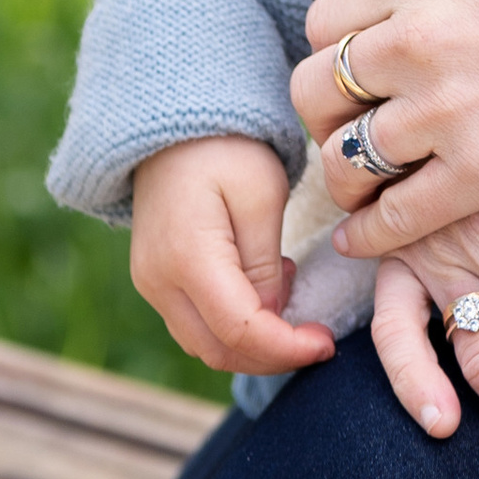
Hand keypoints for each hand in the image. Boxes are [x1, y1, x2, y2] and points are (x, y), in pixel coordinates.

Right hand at [130, 135, 333, 378]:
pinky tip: (263, 284)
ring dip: (253, 340)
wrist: (175, 123)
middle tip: (318, 336)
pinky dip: (233, 324)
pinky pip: (195, 323)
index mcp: (188, 258)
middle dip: (272, 354)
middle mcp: (159, 282)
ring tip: (290, 288)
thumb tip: (273, 317)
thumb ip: (266, 264)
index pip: (239, 331)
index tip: (326, 344)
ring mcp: (151, 284)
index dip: (286, 348)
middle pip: (218, 350)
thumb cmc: (226, 148)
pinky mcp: (155, 279)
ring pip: (204, 344)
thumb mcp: (262, 195)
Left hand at [287, 0, 478, 256]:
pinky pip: (393, 217)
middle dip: (321, 110)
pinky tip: (368, 237)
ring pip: (343, 157)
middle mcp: (421, 38)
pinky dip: (369, 234)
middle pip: (315, 88)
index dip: (334, 45)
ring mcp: (447, 110)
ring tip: (363, 180)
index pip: (327, 17)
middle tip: (349, 123)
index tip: (356, 66)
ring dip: (343, 173)